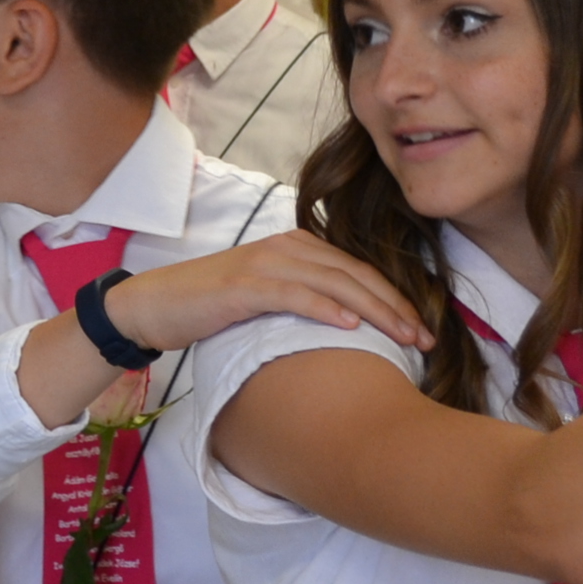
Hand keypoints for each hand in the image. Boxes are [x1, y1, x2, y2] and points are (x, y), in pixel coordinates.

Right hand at [104, 231, 432, 357]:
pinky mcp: (244, 285)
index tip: (424, 328)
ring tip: (404, 335)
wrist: (155, 305)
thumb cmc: (212, 306)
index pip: (358, 269)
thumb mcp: (267, 295)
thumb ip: (305, 297)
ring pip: (334, 282)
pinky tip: (351, 326)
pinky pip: (295, 294)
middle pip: (355, 274)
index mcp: (296, 246)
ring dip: (375, 309)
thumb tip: (350, 326)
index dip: (396, 297)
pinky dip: (326, 307)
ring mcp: (264, 263)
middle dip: (397, 306)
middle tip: (427, 337)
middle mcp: (286, 247)